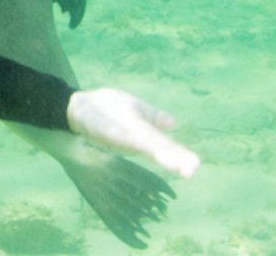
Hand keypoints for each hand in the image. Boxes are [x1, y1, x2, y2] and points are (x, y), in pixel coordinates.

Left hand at [66, 88, 199, 178]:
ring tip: (174, 164)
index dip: (180, 155)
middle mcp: (134, 137)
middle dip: (174, 159)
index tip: (197, 166)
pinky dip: (129, 141)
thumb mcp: (136, 108)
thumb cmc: (109, 108)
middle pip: (157, 149)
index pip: (166, 145)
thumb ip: (153, 116)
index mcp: (144, 132)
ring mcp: (120, 135)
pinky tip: (139, 143)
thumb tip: (173, 122)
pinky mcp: (105, 130)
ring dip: (157, 154)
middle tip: (191, 171)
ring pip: (142, 146)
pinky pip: (119, 136)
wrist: (79, 105)